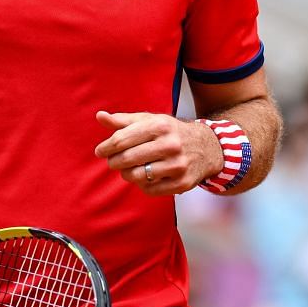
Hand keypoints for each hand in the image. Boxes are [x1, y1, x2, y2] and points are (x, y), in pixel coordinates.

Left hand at [95, 111, 222, 195]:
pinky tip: (145, 176)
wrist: (207, 147)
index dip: (106, 147)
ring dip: (127, 174)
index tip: (100, 151)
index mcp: (160, 126)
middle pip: (127, 159)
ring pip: (136, 176)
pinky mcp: (182, 183)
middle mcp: (170, 145)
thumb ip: (123, 120)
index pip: (121, 139)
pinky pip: (149, 189)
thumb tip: (100, 116)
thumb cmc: (171, 133)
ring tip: (129, 169)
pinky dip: (142, 184)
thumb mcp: (150, 121)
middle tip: (113, 162)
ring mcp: (177, 165)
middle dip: (114, 162)